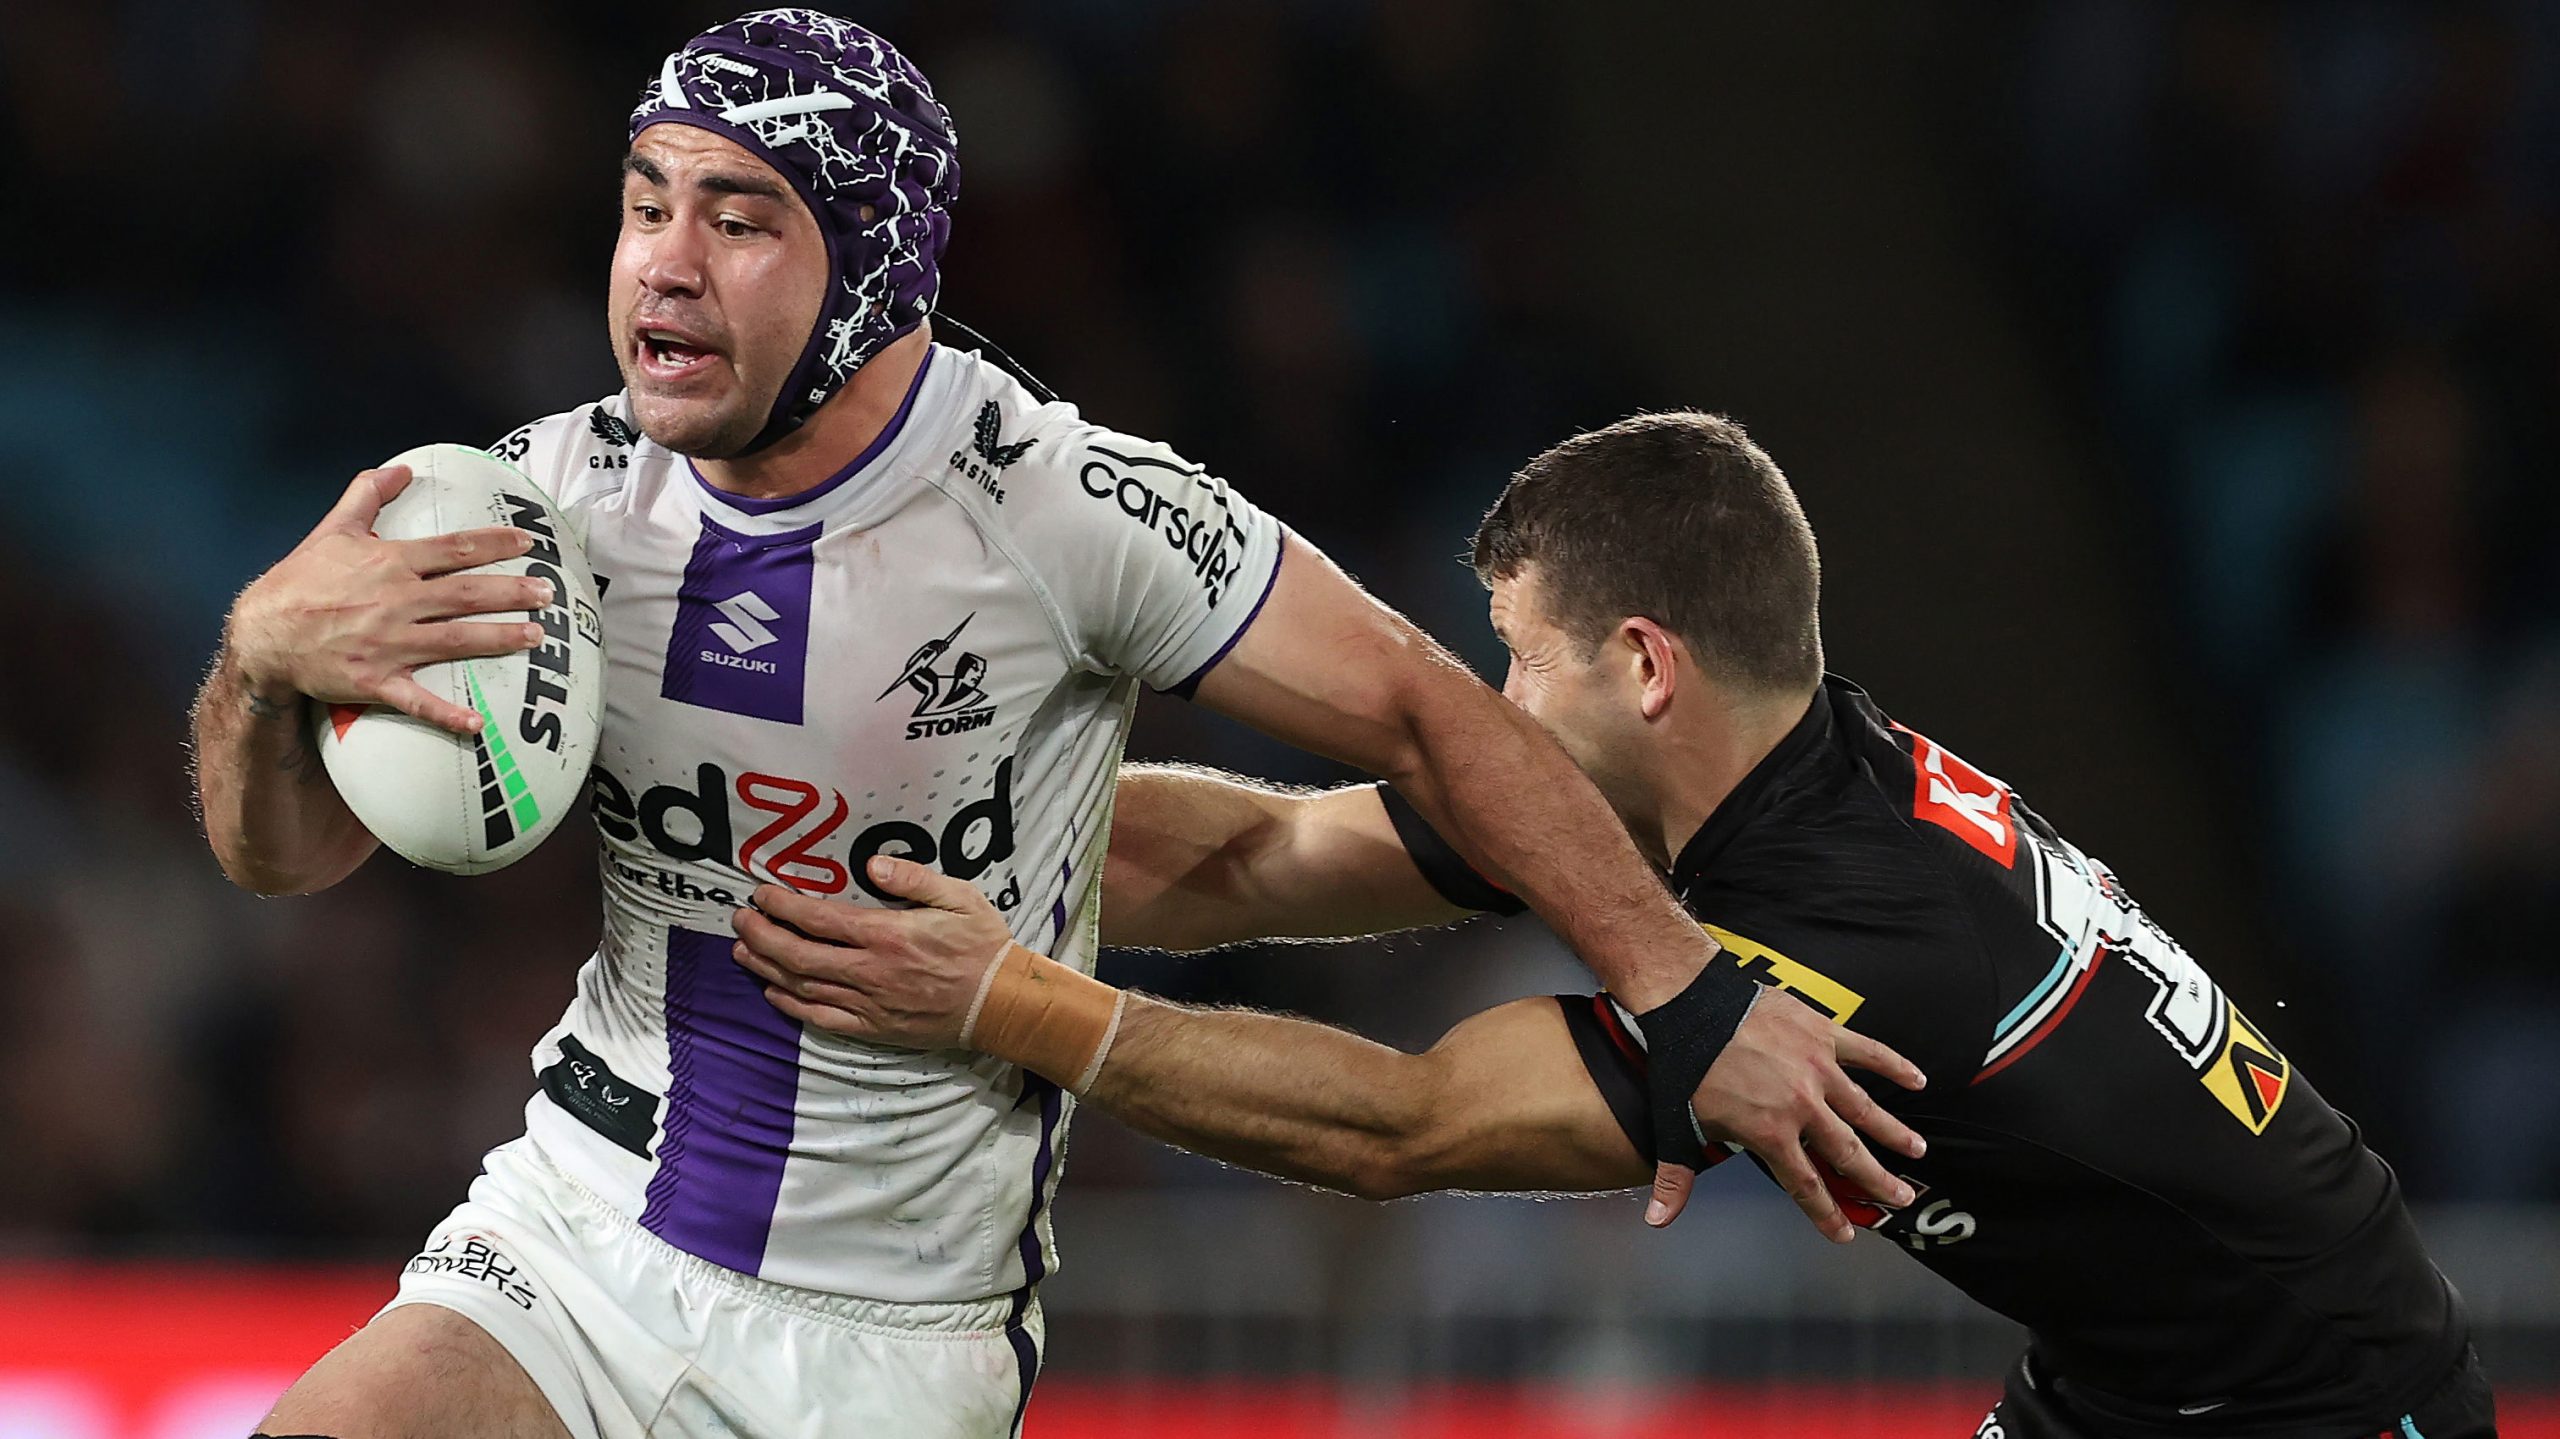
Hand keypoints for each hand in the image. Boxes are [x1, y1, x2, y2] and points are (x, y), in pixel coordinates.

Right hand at [223, 466, 549, 734]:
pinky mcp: (374, 681)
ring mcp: (386, 644)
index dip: (495, 543)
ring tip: (537, 636)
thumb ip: (366, 495)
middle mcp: (394, 601)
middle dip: (512, 592)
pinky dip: (446, 714)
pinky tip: (478, 724)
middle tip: (548, 592)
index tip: (528, 541)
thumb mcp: (332, 530)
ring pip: (455, 640)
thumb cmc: (300, 581)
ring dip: (499, 638)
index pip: (453, 549)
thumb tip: (398, 468)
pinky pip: (416, 701)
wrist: (261, 634)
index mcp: (388, 563)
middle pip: (466, 594)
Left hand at [731, 857, 1012, 1046]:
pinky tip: (772, 993)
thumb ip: (913, 878)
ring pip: (804, 988)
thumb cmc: (982, 946)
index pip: (820, 919)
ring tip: (742, 951)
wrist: (1002, 1003)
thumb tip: (874, 864)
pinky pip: (822, 1020)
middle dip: (762, 936)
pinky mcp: (874, 1028)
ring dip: (767, 969)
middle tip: (739, 920)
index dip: (783, 907)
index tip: (760, 894)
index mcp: (888, 935)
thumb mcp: (958, 897)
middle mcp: (871, 971)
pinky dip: (792, 1007)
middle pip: (800, 955)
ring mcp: (869, 1004)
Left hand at [1653, 988, 1927, 1240]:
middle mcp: (1802, 1106)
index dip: (1826, 1214)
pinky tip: (1918, 1081)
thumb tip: (1658, 1220)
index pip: (1805, 1185)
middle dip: (1877, 1180)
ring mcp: (1817, 1068)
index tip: (1845, 1235)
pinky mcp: (1822, 1033)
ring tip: (1917, 1151)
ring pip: (1866, 1108)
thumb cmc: (1681, 1065)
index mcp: (1769, 1133)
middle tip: (1902, 1198)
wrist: (1690, 1002)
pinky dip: (1895, 1066)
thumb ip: (1677, 1178)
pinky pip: (1868, 1051)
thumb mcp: (1675, 1127)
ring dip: (1894, 1132)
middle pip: (1848, 1153)